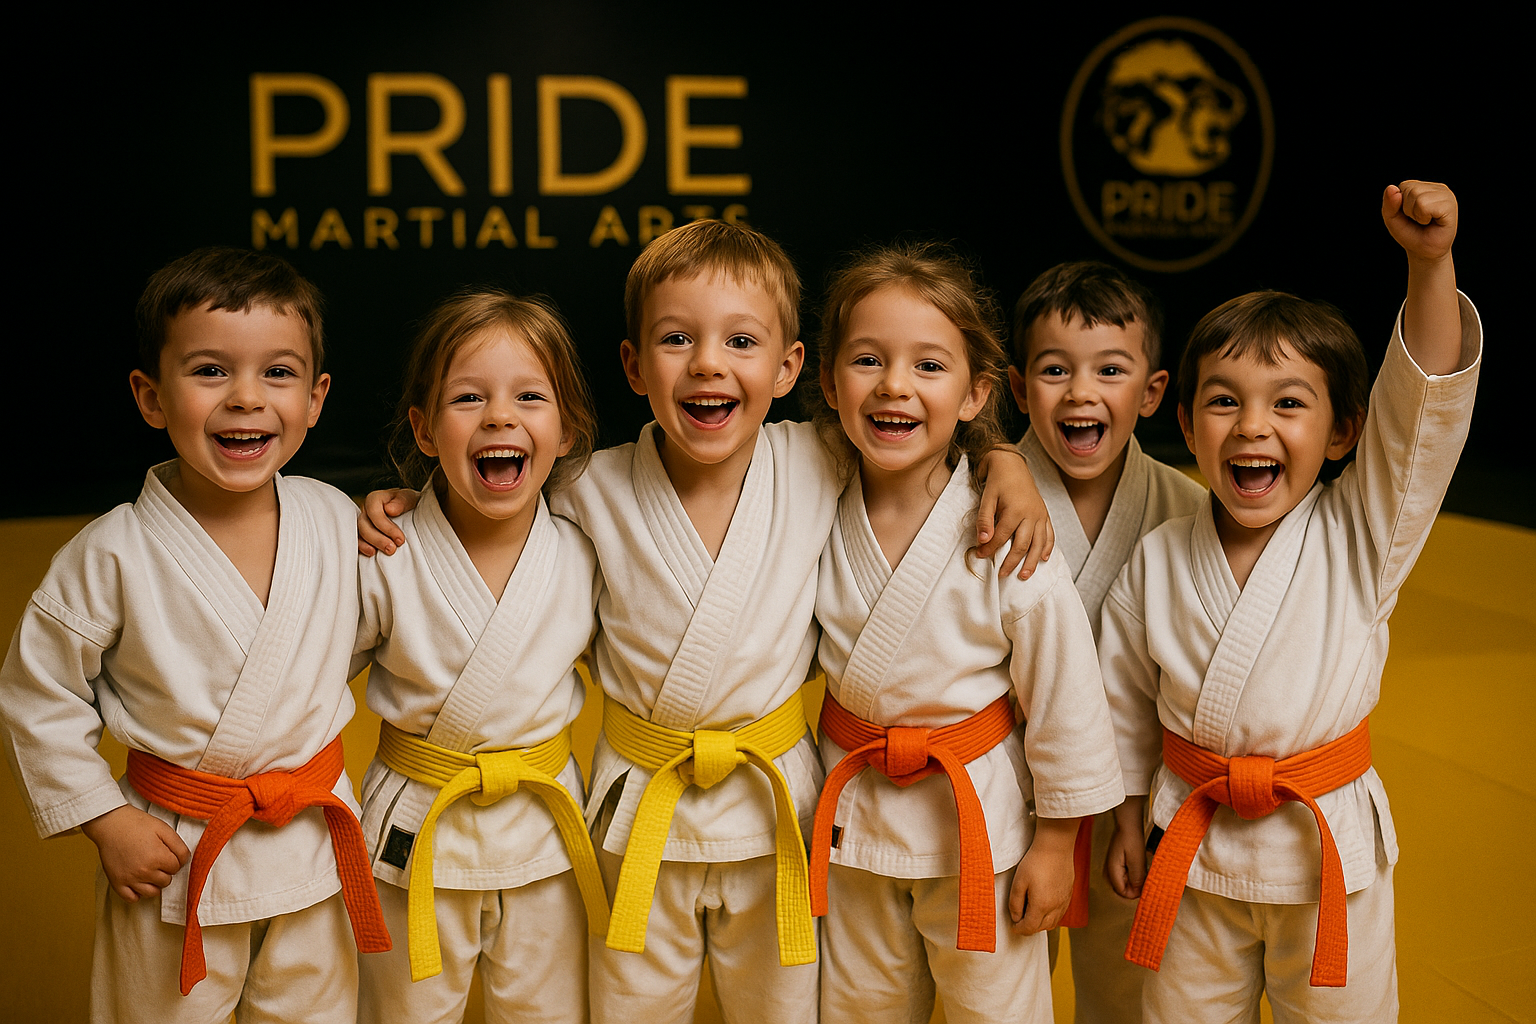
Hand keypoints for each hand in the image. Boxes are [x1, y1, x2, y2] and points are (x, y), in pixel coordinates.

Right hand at [81, 805, 189, 902]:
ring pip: (152, 893)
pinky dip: (137, 894)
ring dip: (154, 884)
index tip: (166, 853)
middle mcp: (144, 871)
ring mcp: (130, 879)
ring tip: (150, 872)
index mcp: (158, 858)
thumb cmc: (137, 824)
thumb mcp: (164, 829)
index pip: (176, 868)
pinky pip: (131, 898)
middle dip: (165, 871)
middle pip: (166, 881)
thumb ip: (179, 846)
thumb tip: (184, 861)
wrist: (111, 824)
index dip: (174, 860)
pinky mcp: (117, 882)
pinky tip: (138, 883)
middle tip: (157, 860)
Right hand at [357, 488, 418, 555]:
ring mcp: (363, 523)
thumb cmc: (408, 503)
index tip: (400, 539)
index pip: (373, 510)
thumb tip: (389, 509)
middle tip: (392, 549)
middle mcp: (366, 511)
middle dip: (378, 539)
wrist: (410, 511)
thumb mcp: (410, 498)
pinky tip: (373, 554)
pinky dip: (363, 548)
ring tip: (386, 552)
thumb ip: (401, 501)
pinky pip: (357, 542)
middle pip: (364, 524)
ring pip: (359, 534)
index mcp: (375, 499)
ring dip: (371, 545)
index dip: (385, 526)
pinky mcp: (363, 535)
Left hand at [975, 447, 1053, 579]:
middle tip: (1002, 575)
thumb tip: (982, 541)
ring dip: (1032, 562)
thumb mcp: (987, 498)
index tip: (980, 556)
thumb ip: (984, 520)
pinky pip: (1049, 534)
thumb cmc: (998, 481)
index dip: (990, 549)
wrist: (1012, 464)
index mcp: (1015, 510)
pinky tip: (1043, 558)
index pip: (1001, 537)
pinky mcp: (1045, 514)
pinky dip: (1048, 547)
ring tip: (1024, 576)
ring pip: (1038, 544)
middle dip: (1011, 562)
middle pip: (1022, 545)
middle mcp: (1031, 514)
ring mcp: (1040, 515)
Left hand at [1008, 817, 1076, 933]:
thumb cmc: (1035, 862)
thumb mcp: (1018, 882)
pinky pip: (1061, 913)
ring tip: (1031, 916)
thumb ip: (1015, 903)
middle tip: (1020, 922)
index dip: (1019, 929)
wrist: (1056, 846)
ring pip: (1053, 923)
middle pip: (1042, 928)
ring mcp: (1064, 901)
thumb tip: (1016, 917)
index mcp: (1041, 906)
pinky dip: (1052, 917)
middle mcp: (1055, 907)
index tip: (1013, 926)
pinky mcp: (1069, 894)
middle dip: (1030, 928)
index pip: (1030, 928)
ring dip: (1041, 924)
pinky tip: (1045, 908)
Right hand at [1103, 797, 1147, 899]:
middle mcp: (1109, 872)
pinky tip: (1139, 865)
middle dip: (1136, 885)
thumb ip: (1137, 878)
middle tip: (1144, 873)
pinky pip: (1127, 876)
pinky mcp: (1116, 865)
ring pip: (1126, 883)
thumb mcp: (1137, 860)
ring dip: (1136, 879)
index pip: (1123, 893)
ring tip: (1142, 867)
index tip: (1146, 883)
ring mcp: (1112, 868)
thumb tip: (1139, 893)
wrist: (1127, 825)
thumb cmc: (1131, 838)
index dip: (1136, 891)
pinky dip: (1135, 874)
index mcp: (1112, 871)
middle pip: (1124, 890)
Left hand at [1381, 181, 1456, 265]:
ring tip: (1425, 221)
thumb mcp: (1393, 219)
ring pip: (1418, 197)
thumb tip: (1391, 187)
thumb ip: (1389, 204)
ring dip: (1416, 215)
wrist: (1425, 252)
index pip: (1404, 186)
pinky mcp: (1450, 205)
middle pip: (1411, 191)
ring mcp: (1446, 195)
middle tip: (1419, 220)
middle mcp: (1437, 188)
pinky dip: (1423, 217)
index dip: (1401, 205)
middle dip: (1408, 210)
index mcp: (1424, 187)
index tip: (1410, 215)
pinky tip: (1432, 222)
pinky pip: (1425, 206)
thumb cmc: (1411, 234)